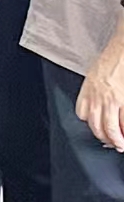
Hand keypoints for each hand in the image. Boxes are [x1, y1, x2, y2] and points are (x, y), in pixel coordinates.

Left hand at [77, 28, 123, 150]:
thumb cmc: (114, 57)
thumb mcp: (96, 72)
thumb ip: (95, 89)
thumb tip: (103, 104)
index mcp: (88, 89)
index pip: (82, 114)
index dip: (90, 124)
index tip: (98, 129)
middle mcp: (97, 97)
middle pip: (96, 126)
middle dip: (105, 138)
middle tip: (113, 143)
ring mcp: (111, 100)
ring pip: (111, 128)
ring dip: (117, 140)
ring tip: (122, 145)